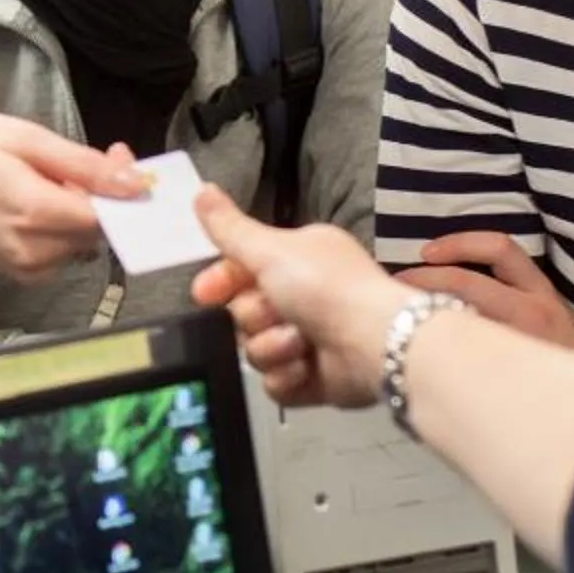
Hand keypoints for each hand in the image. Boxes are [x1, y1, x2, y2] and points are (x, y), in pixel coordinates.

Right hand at [0, 112, 145, 282]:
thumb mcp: (22, 138)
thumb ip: (83, 165)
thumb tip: (137, 184)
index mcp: (37, 213)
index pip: (112, 215)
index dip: (123, 187)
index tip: (115, 155)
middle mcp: (37, 251)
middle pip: (101, 229)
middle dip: (102, 195)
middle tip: (78, 159)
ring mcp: (29, 268)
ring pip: (85, 240)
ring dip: (81, 210)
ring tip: (47, 178)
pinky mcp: (23, 273)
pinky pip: (65, 250)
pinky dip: (63, 226)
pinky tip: (38, 201)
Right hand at [189, 187, 398, 409]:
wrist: (372, 342)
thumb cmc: (324, 287)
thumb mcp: (271, 250)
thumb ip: (230, 228)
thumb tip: (200, 189)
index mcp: (297, 260)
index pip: (241, 270)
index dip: (220, 282)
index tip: (204, 294)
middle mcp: (303, 297)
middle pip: (244, 314)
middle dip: (255, 317)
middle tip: (276, 312)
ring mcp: (309, 341)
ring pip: (256, 351)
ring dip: (274, 348)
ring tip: (301, 343)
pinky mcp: (313, 380)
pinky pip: (276, 383)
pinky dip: (288, 377)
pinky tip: (306, 367)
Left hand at [397, 232, 573, 351]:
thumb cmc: (564, 360)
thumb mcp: (552, 317)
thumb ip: (514, 295)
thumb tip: (454, 280)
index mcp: (541, 292)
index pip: (499, 247)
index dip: (458, 242)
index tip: (426, 252)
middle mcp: (531, 311)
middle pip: (467, 280)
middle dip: (423, 278)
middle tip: (396, 283)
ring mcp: (516, 343)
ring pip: (458, 315)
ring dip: (420, 309)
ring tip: (395, 312)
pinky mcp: (503, 373)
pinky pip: (459, 353)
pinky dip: (433, 345)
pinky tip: (414, 349)